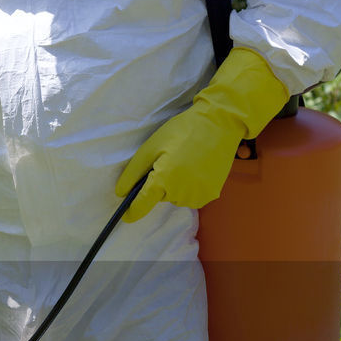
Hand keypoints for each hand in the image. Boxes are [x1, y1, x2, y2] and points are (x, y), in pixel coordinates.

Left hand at [115, 47, 288, 222]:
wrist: (219, 124)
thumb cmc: (182, 131)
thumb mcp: (151, 147)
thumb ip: (133, 173)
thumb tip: (121, 193)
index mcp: (164, 180)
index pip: (142, 205)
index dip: (132, 211)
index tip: (125, 215)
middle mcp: (181, 193)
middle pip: (160, 197)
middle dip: (159, 184)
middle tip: (169, 161)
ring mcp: (198, 195)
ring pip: (176, 197)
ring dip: (175, 186)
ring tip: (185, 162)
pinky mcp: (211, 194)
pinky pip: (191, 196)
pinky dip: (189, 187)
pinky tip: (196, 169)